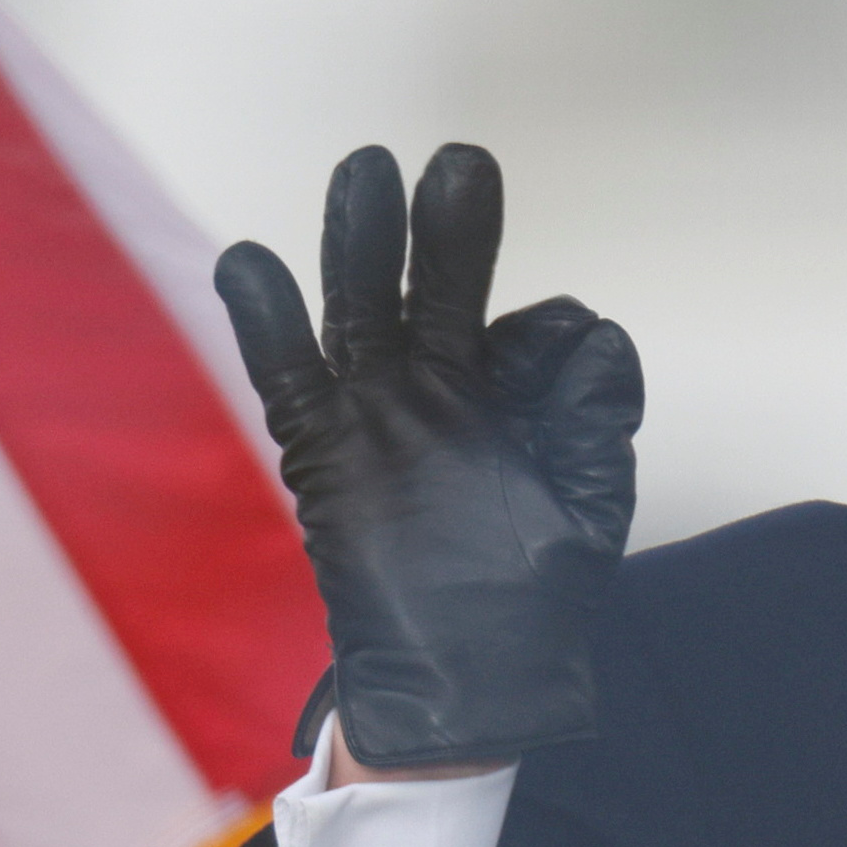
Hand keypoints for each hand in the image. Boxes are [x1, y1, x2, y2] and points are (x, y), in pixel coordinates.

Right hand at [217, 143, 641, 769]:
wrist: (464, 685)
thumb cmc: (531, 600)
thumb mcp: (588, 505)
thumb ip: (595, 420)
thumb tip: (599, 333)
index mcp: (512, 398)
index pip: (535, 334)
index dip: (552, 342)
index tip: (561, 358)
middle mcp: (440, 389)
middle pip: (438, 288)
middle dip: (443, 228)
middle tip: (457, 161)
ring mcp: (376, 412)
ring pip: (363, 310)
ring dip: (361, 243)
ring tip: (365, 170)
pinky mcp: (322, 450)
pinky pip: (288, 374)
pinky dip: (267, 319)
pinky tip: (247, 259)